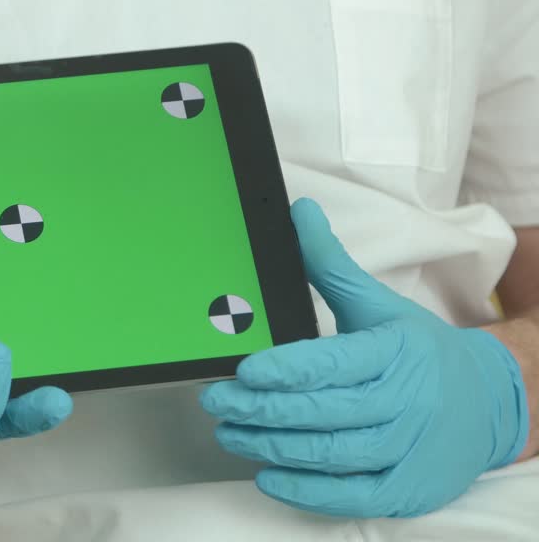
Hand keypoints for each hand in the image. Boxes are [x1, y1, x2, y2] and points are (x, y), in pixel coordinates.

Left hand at [201, 198, 528, 517]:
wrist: (491, 401)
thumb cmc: (421, 352)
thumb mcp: (380, 304)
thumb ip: (330, 265)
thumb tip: (299, 212)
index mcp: (394, 352)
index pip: (333, 363)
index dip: (285, 370)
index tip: (244, 370)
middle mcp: (405, 402)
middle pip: (325, 412)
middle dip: (263, 409)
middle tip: (217, 401)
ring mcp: (409, 449)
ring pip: (333, 455)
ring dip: (274, 446)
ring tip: (231, 433)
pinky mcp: (408, 488)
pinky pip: (353, 496)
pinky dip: (307, 491)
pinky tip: (268, 475)